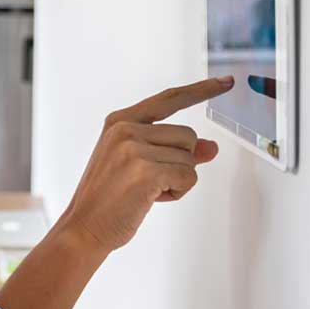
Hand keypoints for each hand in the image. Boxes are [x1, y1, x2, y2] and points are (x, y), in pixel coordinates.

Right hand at [57, 76, 234, 253]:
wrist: (83, 227)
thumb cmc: (108, 198)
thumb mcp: (138, 164)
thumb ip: (172, 150)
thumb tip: (211, 147)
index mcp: (120, 121)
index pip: (169, 99)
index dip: (201, 90)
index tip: (226, 81)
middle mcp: (125, 128)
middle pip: (187, 136)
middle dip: (180, 162)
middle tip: (148, 181)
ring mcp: (134, 148)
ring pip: (190, 158)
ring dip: (178, 179)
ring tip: (146, 190)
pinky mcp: (145, 170)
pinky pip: (188, 177)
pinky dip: (177, 192)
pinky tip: (150, 199)